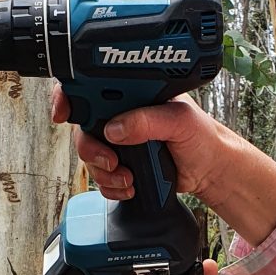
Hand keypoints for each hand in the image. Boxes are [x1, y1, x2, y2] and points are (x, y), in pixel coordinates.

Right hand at [51, 88, 242, 213]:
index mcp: (132, 94)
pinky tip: (130, 186)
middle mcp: (122, 116)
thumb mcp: (179, 120)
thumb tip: (115, 127)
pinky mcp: (124, 166)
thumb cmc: (202, 136)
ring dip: (103, 172)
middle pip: (83, 128)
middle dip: (90, 149)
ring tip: (128, 179)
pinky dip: (111, 186)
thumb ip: (148, 120)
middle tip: (110, 161)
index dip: (69, 97)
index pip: (91, 87)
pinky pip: (102, 178)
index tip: (64, 113)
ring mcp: (120, 142)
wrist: (212, 170)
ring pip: (90, 157)